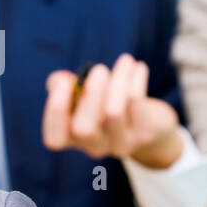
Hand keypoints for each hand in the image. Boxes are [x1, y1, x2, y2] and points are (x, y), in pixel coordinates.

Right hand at [42, 53, 183, 168]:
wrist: (150, 125)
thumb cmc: (106, 103)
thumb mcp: (82, 94)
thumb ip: (63, 85)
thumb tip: (60, 80)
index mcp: (73, 138)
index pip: (55, 139)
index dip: (55, 112)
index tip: (64, 82)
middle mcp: (94, 146)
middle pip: (84, 129)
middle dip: (90, 94)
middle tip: (100, 69)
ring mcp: (120, 144)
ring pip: (113, 113)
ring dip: (118, 81)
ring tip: (125, 60)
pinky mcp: (144, 135)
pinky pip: (137, 104)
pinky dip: (136, 80)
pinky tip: (138, 67)